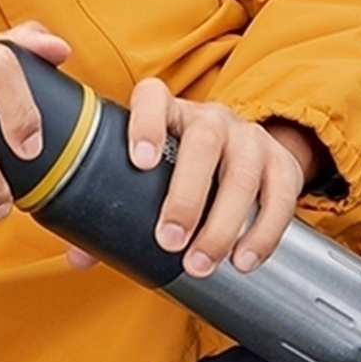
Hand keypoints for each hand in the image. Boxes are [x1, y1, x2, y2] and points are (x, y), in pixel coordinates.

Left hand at [67, 85, 320, 276]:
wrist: (243, 152)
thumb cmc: (179, 165)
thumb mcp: (149, 173)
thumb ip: (113, 208)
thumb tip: (77, 257)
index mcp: (169, 111)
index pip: (153, 98)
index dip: (144, 124)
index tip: (139, 162)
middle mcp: (212, 118)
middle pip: (203, 144)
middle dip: (186, 196)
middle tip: (168, 240)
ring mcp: (250, 138)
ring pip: (243, 174)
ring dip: (222, 225)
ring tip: (201, 264)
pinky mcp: (282, 164)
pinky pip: (281, 196)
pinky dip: (264, 233)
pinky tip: (243, 261)